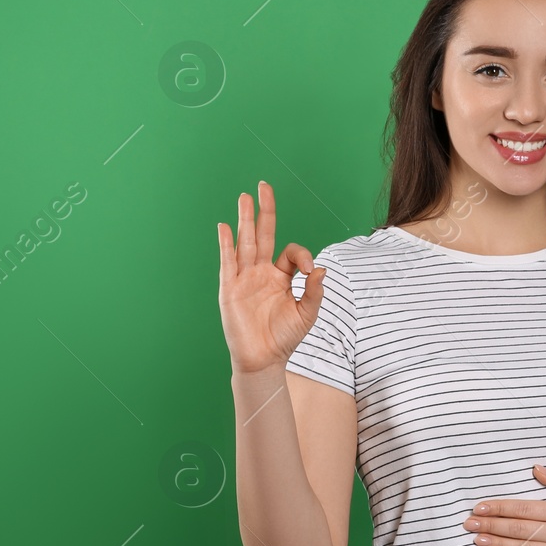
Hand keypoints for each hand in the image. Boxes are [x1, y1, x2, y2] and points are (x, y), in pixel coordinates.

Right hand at [216, 181, 327, 373]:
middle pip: (263, 234)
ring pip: (245, 242)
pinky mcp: (230, 288)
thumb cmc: (285, 338)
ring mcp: (244, 278)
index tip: (309, 271)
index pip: (290, 252)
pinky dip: (226, 244)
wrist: (264, 359)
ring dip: (245, 219)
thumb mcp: (307, 313)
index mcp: (280, 276)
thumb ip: (314, 290)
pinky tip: (225, 227)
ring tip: (244, 197)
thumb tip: (321, 268)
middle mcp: (261, 272)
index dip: (302, 255)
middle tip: (263, 186)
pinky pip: (228, 262)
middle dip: (264, 211)